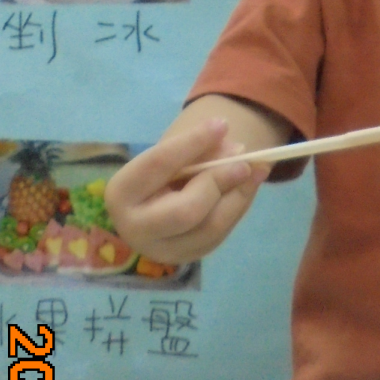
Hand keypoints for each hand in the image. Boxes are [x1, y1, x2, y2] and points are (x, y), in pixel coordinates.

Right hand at [104, 117, 269, 263]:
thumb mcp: (170, 158)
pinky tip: (251, 184)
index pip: (159, 165)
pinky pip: (221, 233)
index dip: (193, 143)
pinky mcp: (188, 256)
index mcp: (121, 193)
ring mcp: (164, 249)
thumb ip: (198, 151)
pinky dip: (240, 205)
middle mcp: (136, 228)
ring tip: (257, 168)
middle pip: (186, 210)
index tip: (222, 124)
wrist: (150, 211)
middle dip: (219, 181)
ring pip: (210, 226)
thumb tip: (237, 150)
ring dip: (239, 195)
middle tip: (244, 160)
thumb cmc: (158, 175)